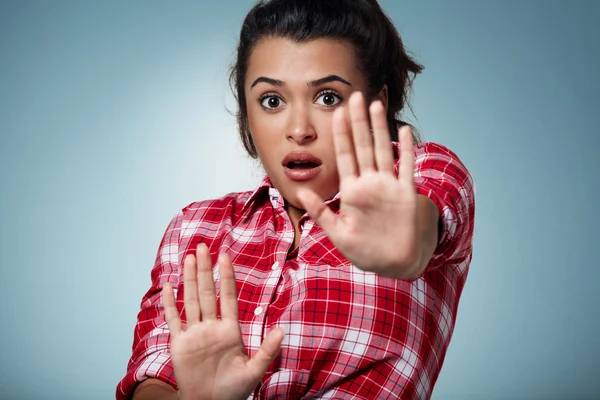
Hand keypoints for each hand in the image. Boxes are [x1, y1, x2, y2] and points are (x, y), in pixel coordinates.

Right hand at [162, 244, 284, 399]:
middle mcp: (211, 327)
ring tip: (188, 258)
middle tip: (202, 247)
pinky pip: (174, 320)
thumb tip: (281, 330)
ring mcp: (194, 334)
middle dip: (205, 270)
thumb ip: (267, 351)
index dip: (226, 276)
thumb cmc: (233, 391)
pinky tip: (168, 287)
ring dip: (188, 280)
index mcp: (230, 330)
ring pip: (190, 300)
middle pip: (207, 292)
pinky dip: (170, 304)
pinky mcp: (179, 344)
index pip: (228, 296)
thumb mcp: (254, 371)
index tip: (225, 256)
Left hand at [298, 91, 420, 277]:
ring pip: (382, 150)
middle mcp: (369, 183)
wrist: (392, 263)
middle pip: (362, 146)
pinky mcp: (405, 194)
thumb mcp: (337, 233)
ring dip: (379, 128)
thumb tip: (300, 193)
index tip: (336, 113)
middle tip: (354, 96)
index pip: (344, 156)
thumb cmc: (364, 250)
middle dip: (358, 122)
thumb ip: (321, 213)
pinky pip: (406, 168)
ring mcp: (388, 186)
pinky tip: (404, 131)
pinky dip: (406, 150)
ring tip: (375, 104)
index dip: (341, 135)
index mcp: (351, 191)